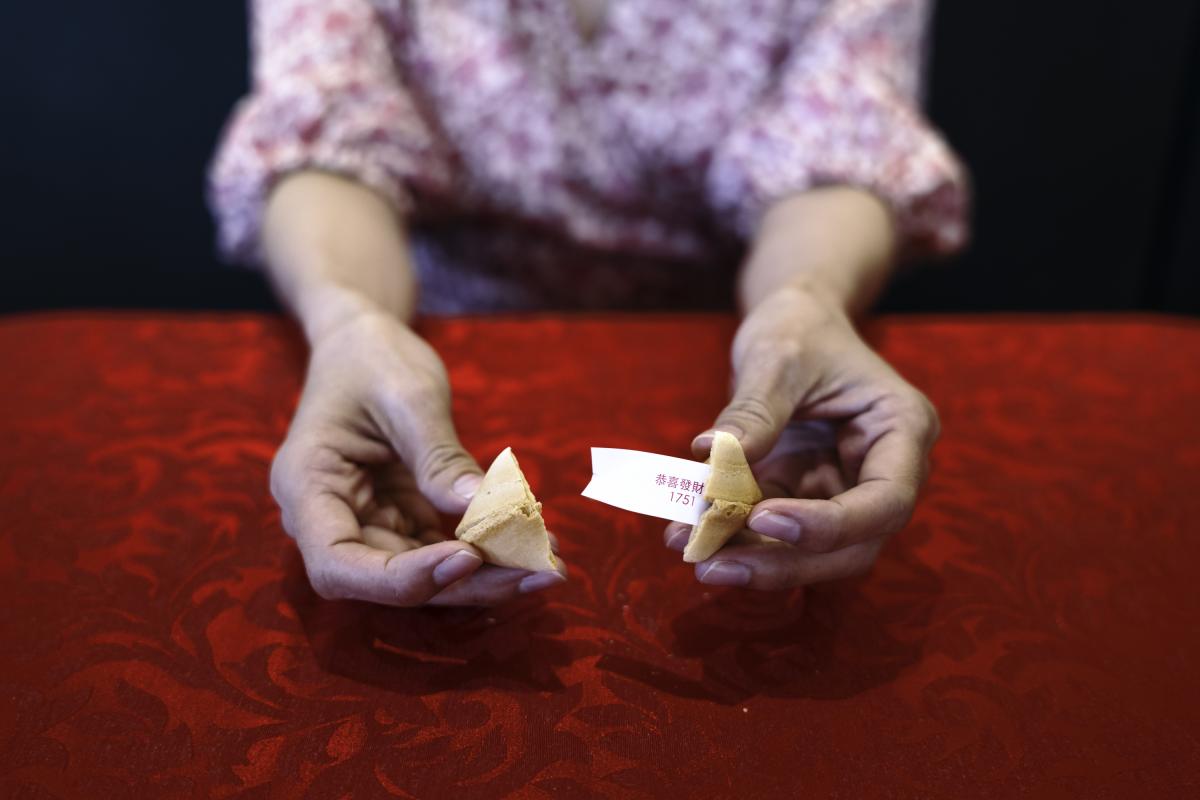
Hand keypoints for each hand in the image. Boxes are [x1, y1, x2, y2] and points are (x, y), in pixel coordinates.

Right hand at [270, 308, 567, 604]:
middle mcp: (327, 520)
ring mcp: (364, 525)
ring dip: (483, 577)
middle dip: (462, 584)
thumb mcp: (408, 396)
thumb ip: (439, 456)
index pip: (337, 564)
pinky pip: (439, 552)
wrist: (363, 341)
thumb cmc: (373, 358)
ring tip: (548, 567)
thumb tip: (487, 509)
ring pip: (420, 575)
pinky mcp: (397, 522)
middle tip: (535, 572)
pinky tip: (533, 547)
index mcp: (306, 487)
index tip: (467, 556)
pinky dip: (485, 554)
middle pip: (387, 581)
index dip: (400, 578)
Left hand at [664, 285, 938, 588]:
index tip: (761, 518)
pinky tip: (685, 534)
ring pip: (812, 552)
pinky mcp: (805, 498)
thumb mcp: (776, 356)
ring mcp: (845, 491)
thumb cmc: (799, 326)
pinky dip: (734, 538)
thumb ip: (753, 410)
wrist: (793, 320)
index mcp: (902, 430)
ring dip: (752, 560)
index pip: (884, 501)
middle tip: (713, 565)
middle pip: (851, 546)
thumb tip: (710, 456)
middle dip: (782, 563)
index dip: (829, 525)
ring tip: (690, 552)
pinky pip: (775, 534)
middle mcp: (884, 472)